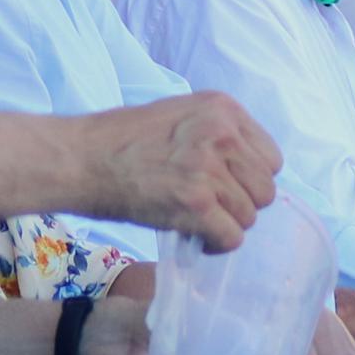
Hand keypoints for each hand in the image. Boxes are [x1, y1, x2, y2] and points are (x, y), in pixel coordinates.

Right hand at [85, 92, 280, 248]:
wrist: (83, 158)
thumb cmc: (122, 139)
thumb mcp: (180, 114)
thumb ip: (216, 133)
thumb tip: (244, 169)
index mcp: (223, 110)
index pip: (271, 158)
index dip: (249, 178)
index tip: (227, 186)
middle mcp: (222, 135)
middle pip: (265, 190)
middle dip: (242, 204)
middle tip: (213, 208)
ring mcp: (210, 169)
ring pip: (249, 216)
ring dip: (226, 224)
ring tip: (199, 221)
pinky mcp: (196, 204)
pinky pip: (232, 237)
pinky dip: (217, 244)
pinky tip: (198, 237)